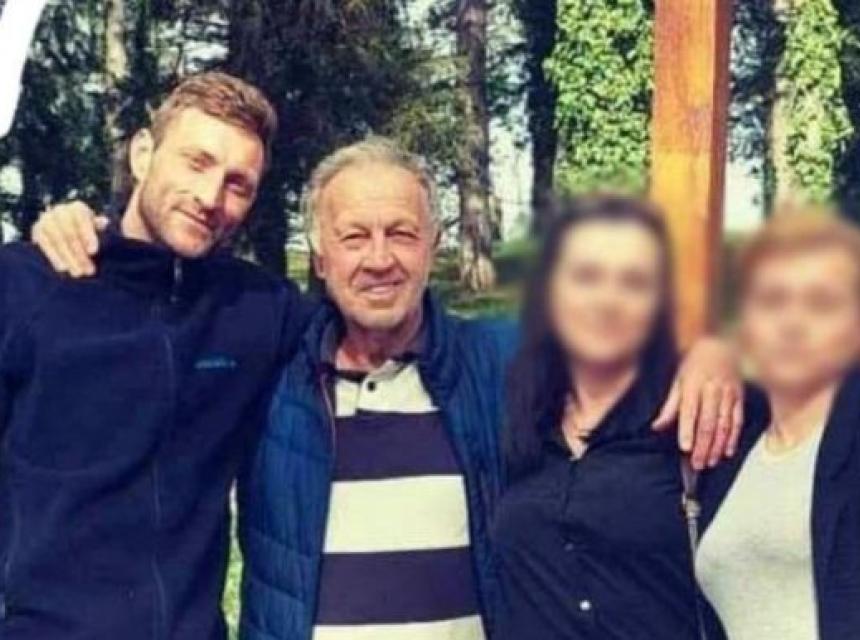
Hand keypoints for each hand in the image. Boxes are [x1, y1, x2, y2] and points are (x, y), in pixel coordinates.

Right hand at [32, 201, 108, 276]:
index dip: (88, 235)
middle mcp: (60, 211)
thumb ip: (99, 225)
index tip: (93, 252)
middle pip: (70, 233)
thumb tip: (104, 221)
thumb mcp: (96, 227)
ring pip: (57, 240)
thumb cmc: (87, 230)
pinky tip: (63, 268)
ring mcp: (46, 219)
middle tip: (89, 270)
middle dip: (80, 254)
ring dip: (68, 258)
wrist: (64, 228)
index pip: (83, 220)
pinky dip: (54, 257)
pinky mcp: (37, 229)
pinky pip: (45, 244)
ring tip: (78, 272)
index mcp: (77, 208)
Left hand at [652, 338, 743, 469]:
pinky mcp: (740, 398)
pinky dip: (733, 438)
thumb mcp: (677, 381)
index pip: (689, 412)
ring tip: (709, 462)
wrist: (720, 346)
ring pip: (723, 425)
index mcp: (693, 385)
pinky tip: (727, 452)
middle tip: (696, 464)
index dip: (687, 431)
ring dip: (717, 446)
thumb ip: (669, 406)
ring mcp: (728, 394)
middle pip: (707, 423)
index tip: (685, 448)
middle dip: (702, 446)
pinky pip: (737, 421)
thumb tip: (656, 426)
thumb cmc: (695, 364)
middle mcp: (712, 390)